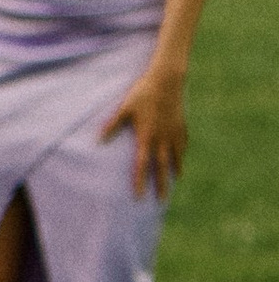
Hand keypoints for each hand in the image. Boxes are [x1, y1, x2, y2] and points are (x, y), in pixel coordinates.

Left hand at [101, 59, 186, 196]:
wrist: (167, 80)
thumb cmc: (142, 93)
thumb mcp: (124, 108)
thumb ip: (112, 125)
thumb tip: (98, 140)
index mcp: (146, 136)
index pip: (142, 164)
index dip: (140, 181)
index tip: (139, 196)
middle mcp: (162, 138)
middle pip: (161, 167)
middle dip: (161, 185)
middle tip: (161, 201)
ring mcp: (174, 133)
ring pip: (176, 157)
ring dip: (174, 171)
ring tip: (174, 183)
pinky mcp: (181, 126)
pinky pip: (182, 145)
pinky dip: (181, 155)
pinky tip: (180, 161)